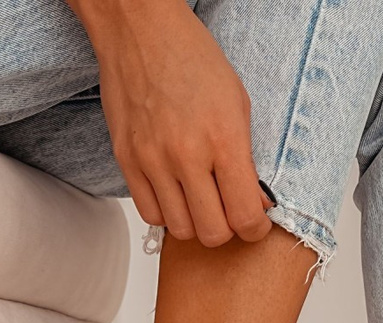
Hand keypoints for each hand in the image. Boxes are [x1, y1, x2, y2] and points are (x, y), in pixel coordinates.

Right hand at [73, 0, 272, 246]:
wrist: (140, 29)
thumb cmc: (193, 60)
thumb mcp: (237, 104)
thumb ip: (247, 161)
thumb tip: (255, 206)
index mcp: (223, 139)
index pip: (244, 217)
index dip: (255, 230)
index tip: (255, 223)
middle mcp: (186, 154)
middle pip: (212, 233)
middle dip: (226, 230)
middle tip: (228, 213)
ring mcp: (152, 160)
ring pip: (181, 230)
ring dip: (196, 224)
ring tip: (201, 202)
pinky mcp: (127, 160)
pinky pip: (150, 214)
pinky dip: (167, 213)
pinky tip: (176, 194)